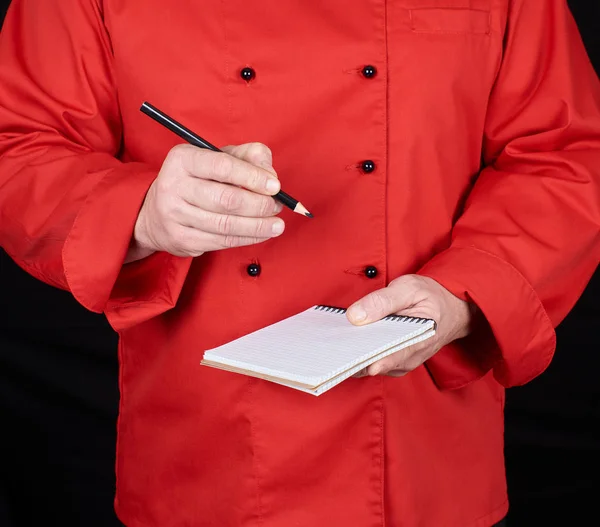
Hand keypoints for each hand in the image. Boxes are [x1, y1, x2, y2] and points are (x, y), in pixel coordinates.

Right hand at [127, 142, 284, 261]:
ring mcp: (175, 216)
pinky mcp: (181, 240)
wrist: (155, 213)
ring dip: (258, 226)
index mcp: (182, 159)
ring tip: (277, 224)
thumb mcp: (216, 157)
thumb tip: (270, 173)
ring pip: (226, 225)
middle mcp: (173, 186)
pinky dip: (247, 238)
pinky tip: (262, 233)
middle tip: (277, 206)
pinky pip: (222, 241)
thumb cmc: (195, 181)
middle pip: (226, 199)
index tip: (275, 186)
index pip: (222, 166)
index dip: (253, 177)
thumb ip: (247, 156)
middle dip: (259, 205)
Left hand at [346, 275, 475, 376]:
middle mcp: (409, 358)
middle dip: (353, 354)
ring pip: (370, 364)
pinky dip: (359, 351)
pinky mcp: (393, 362)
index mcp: (418, 340)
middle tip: (331, 343)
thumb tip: (355, 316)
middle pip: (373, 363)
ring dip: (354, 353)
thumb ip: (382, 301)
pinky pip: (372, 361)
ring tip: (334, 339)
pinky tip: (346, 339)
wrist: (450, 308)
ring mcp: (400, 362)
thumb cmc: (431, 297)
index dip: (365, 358)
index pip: (388, 357)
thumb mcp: (409, 289)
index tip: (345, 355)